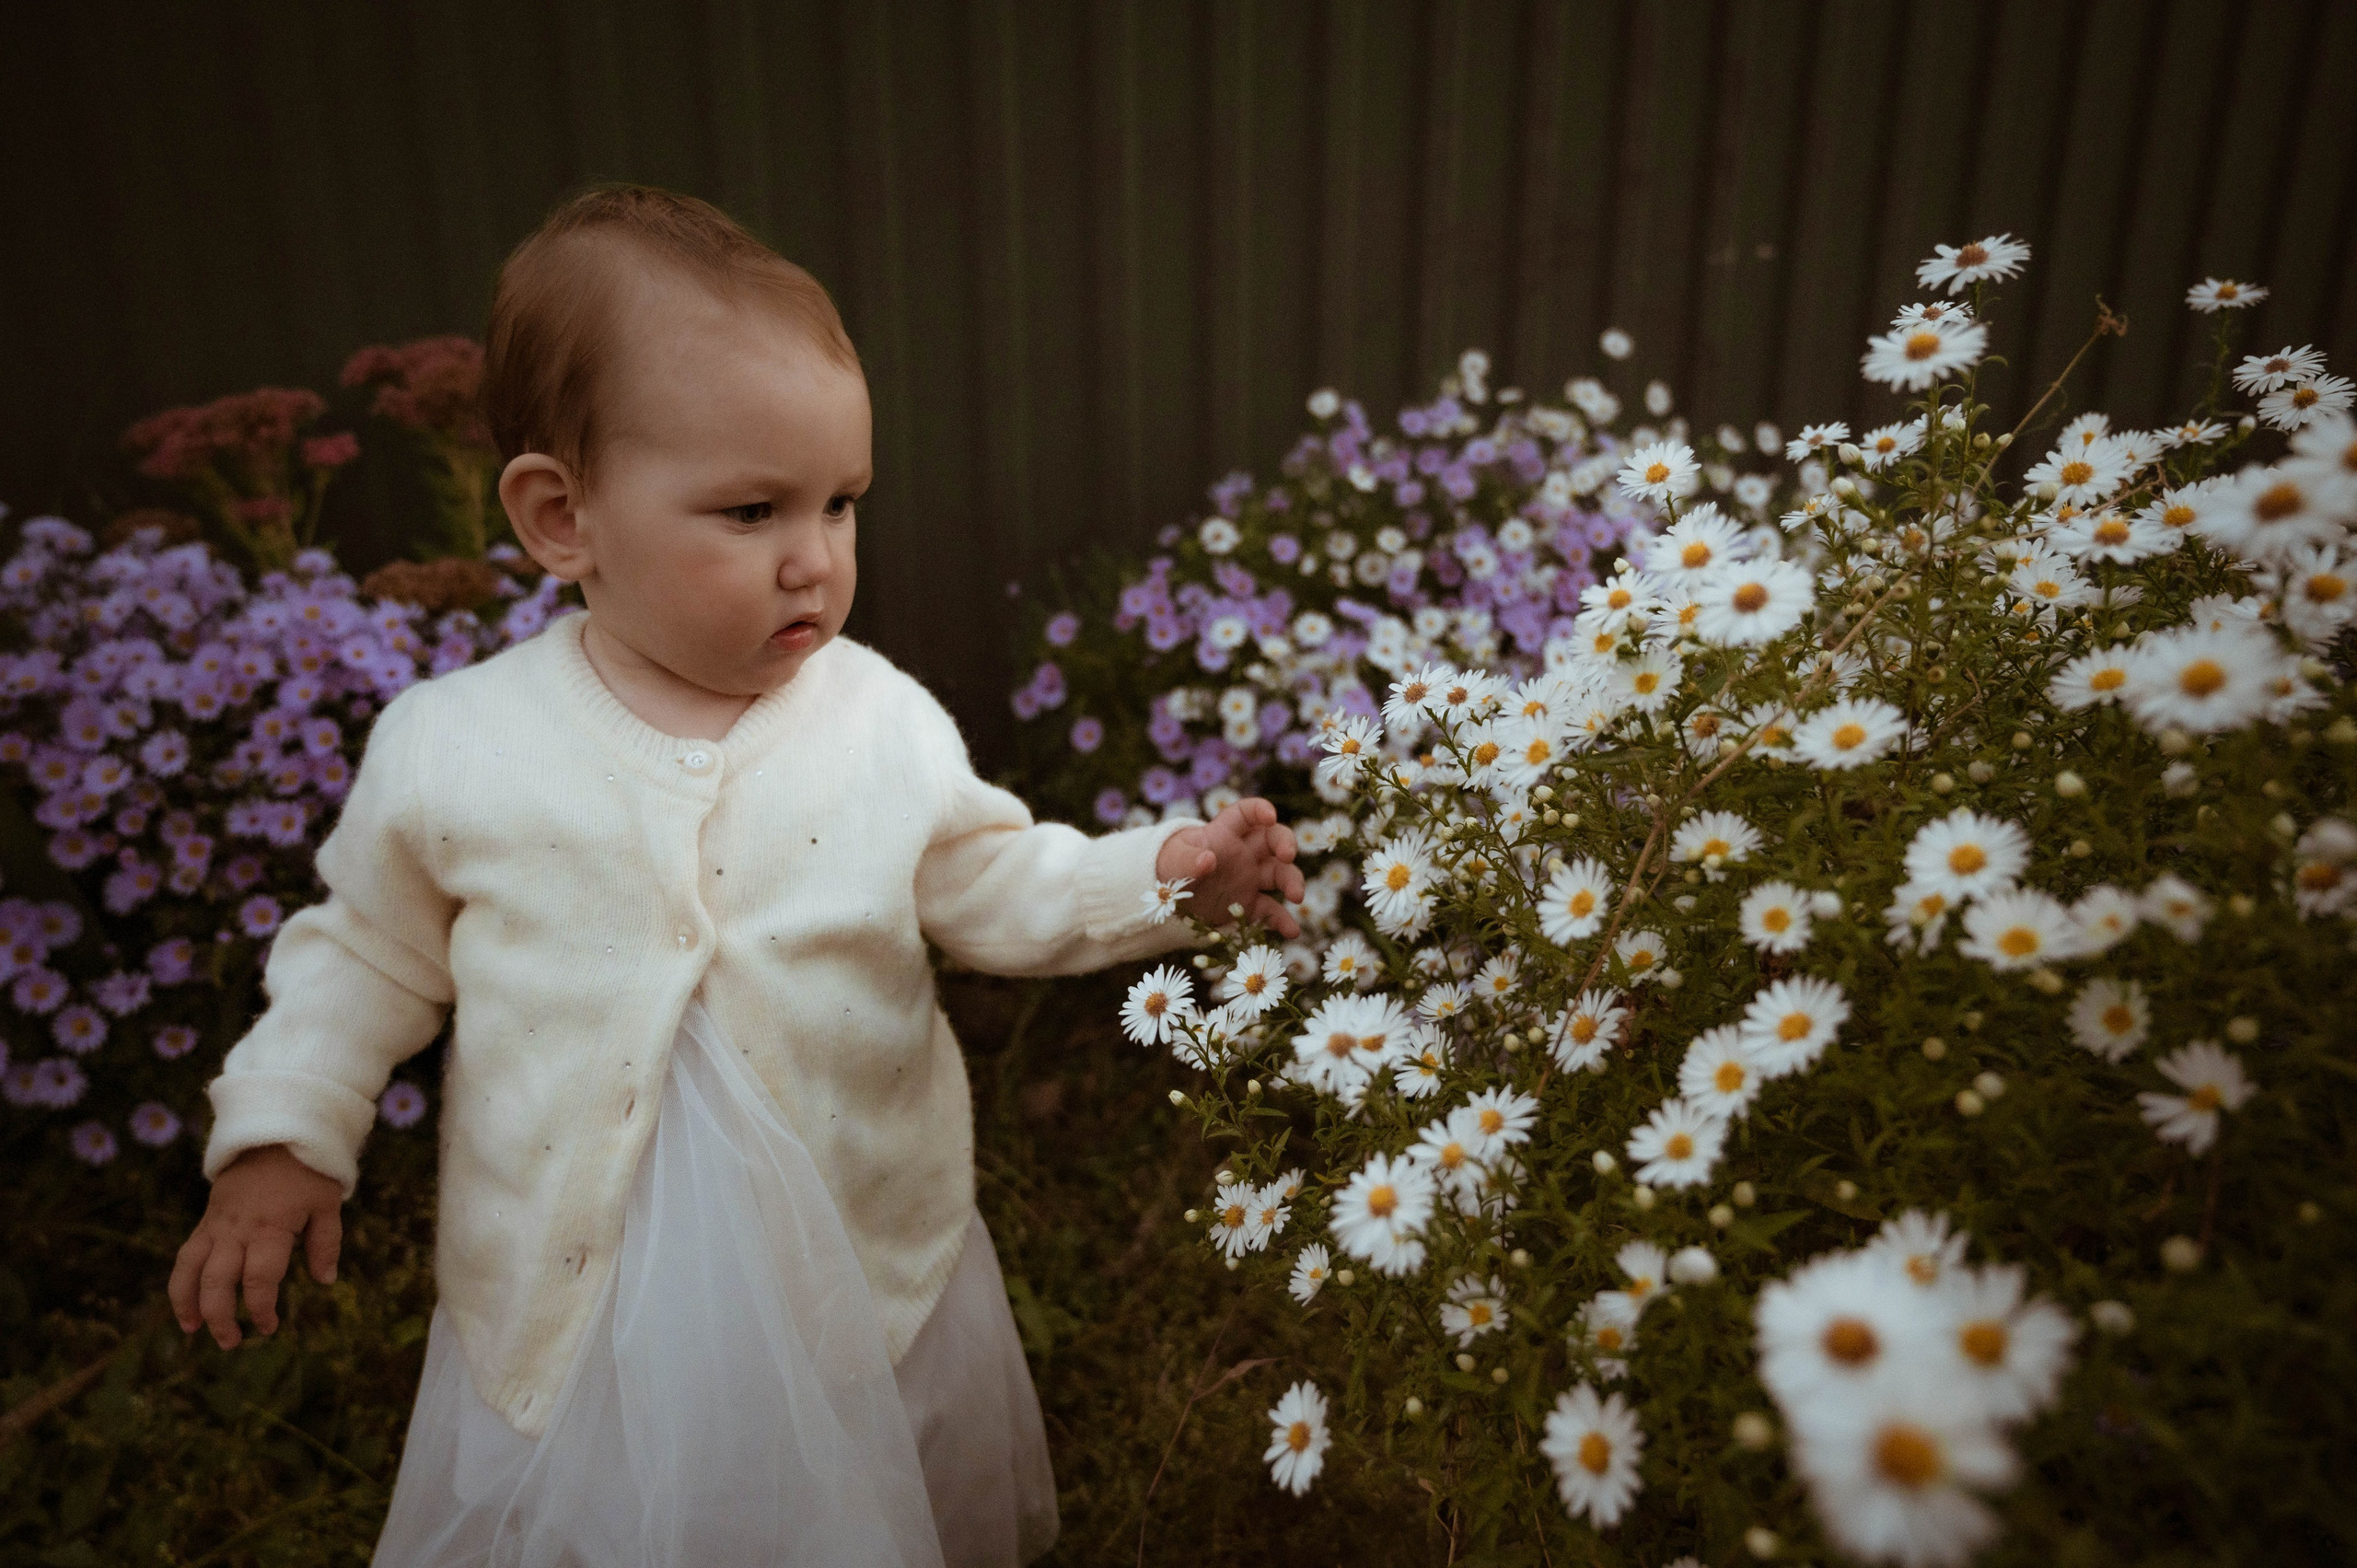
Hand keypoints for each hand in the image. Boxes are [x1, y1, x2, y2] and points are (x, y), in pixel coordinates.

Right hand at [170, 1143, 344, 1349]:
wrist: (273, 1134)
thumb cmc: (307, 1171)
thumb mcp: (327, 1203)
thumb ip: (326, 1243)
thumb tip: (325, 1281)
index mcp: (271, 1227)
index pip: (260, 1277)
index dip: (261, 1307)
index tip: (268, 1327)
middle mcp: (237, 1230)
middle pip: (218, 1280)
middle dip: (220, 1316)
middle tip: (232, 1342)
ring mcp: (216, 1225)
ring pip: (190, 1269)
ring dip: (188, 1303)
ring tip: (194, 1330)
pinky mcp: (205, 1222)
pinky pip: (186, 1255)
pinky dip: (180, 1282)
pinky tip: (185, 1306)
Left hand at [1155, 796, 1306, 938]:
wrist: (1167, 897)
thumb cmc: (1171, 866)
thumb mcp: (1173, 860)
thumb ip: (1188, 859)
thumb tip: (1207, 860)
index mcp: (1225, 833)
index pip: (1246, 813)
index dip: (1260, 810)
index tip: (1270, 816)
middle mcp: (1245, 852)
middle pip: (1273, 839)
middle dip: (1286, 843)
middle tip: (1288, 856)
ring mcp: (1250, 878)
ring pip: (1280, 873)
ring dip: (1292, 881)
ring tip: (1297, 896)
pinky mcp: (1250, 904)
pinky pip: (1270, 910)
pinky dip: (1282, 921)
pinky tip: (1292, 931)